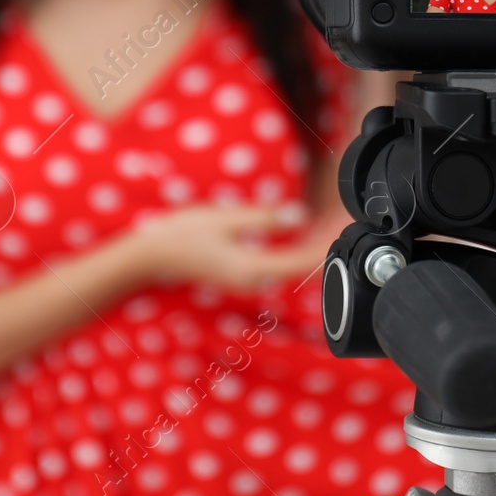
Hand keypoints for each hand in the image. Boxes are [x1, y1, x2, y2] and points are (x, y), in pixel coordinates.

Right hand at [122, 203, 335, 292]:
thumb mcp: (225, 219)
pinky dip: (296, 245)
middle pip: (304, 263)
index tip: (346, 220)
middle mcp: (255, 279)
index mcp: (254, 269)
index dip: (330, 239)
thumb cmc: (182, 235)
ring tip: (332, 219)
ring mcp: (248, 278)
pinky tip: (304, 229)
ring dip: (313, 242)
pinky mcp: (242, 271)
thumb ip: (265, 218)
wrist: (149, 256)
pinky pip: (279, 260)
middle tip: (347, 215)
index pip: (306, 258)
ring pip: (293, 262)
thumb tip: (300, 216)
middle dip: (327, 239)